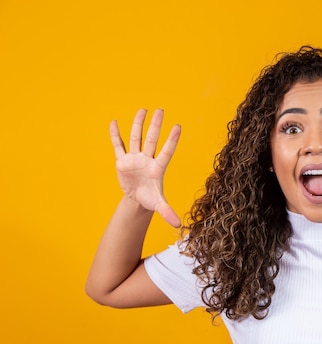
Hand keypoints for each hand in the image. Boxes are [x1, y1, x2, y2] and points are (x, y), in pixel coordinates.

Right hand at [110, 109, 181, 227]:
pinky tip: (114, 122)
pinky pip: (118, 145)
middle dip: (155, 126)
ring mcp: (135, 158)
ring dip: (138, 124)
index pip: (166, 151)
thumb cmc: (151, 198)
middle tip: (161, 110)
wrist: (138, 198)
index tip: (178, 127)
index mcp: (158, 168)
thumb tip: (179, 226)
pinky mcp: (122, 160)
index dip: (171, 140)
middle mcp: (147, 159)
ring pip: (136, 138)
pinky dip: (115, 135)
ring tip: (143, 109)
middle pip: (152, 140)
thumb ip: (168, 212)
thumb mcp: (159, 205)